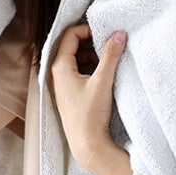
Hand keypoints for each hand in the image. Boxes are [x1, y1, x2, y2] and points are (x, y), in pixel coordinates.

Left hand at [50, 24, 136, 174]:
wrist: (87, 145)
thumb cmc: (90, 115)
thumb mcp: (103, 81)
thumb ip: (111, 55)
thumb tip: (119, 34)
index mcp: (59, 67)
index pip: (70, 35)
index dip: (87, 29)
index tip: (104, 33)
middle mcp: (56, 74)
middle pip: (72, 46)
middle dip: (91, 43)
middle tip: (109, 46)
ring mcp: (62, 85)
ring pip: (76, 60)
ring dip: (92, 56)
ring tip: (108, 61)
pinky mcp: (69, 94)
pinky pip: (78, 72)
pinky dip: (90, 68)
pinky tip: (104, 75)